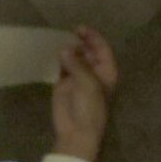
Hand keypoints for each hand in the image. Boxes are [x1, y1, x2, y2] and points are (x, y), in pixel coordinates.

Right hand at [51, 26, 118, 161]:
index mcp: (106, 72)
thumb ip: (77, 64)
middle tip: (67, 35)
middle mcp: (93, 72)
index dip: (93, 37)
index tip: (79, 30)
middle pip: (88, 51)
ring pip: (74, 58)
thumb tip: (64, 50)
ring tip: (59, 46)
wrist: (76, 131)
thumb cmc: (89, 108)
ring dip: (68, 51)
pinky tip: (53, 54)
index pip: (102, 49)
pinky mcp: (64, 83)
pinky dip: (59, 60)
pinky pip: (62, 67)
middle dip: (80, 42)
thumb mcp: (87, 84)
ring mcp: (78, 77)